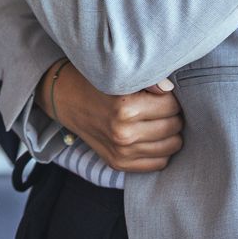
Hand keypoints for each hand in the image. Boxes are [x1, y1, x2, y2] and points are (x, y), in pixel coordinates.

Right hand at [39, 60, 183, 172]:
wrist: (64, 99)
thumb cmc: (94, 82)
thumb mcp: (118, 75)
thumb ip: (148, 79)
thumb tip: (170, 89)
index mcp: (124, 108)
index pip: (172, 105)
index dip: (170, 98)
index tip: (160, 95)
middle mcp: (123, 133)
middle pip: (174, 126)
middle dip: (172, 115)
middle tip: (159, 107)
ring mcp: (121, 152)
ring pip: (171, 146)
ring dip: (169, 133)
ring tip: (157, 121)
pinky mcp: (119, 163)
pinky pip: (159, 163)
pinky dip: (161, 150)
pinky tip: (151, 137)